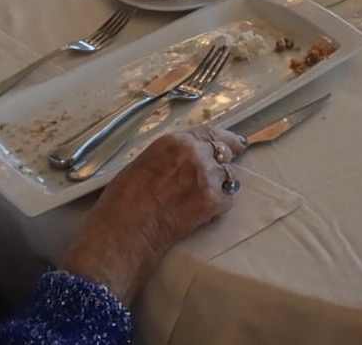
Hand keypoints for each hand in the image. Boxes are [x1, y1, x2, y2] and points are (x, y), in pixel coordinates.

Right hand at [60, 126, 245, 303]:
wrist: (127, 229)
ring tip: (203, 198)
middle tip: (218, 175)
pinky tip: (203, 213)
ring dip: (220, 185)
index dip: (226, 138)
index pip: (209, 133)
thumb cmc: (124, 198)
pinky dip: (219, 206)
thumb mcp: (145, 163)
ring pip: (228, 176)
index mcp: (176, 141)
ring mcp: (207, 177)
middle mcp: (195, 153)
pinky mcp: (213, 201)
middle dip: (223, 163)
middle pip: (223, 153)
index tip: (237, 143)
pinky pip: (227, 200)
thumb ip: (170, 156)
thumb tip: (183, 160)